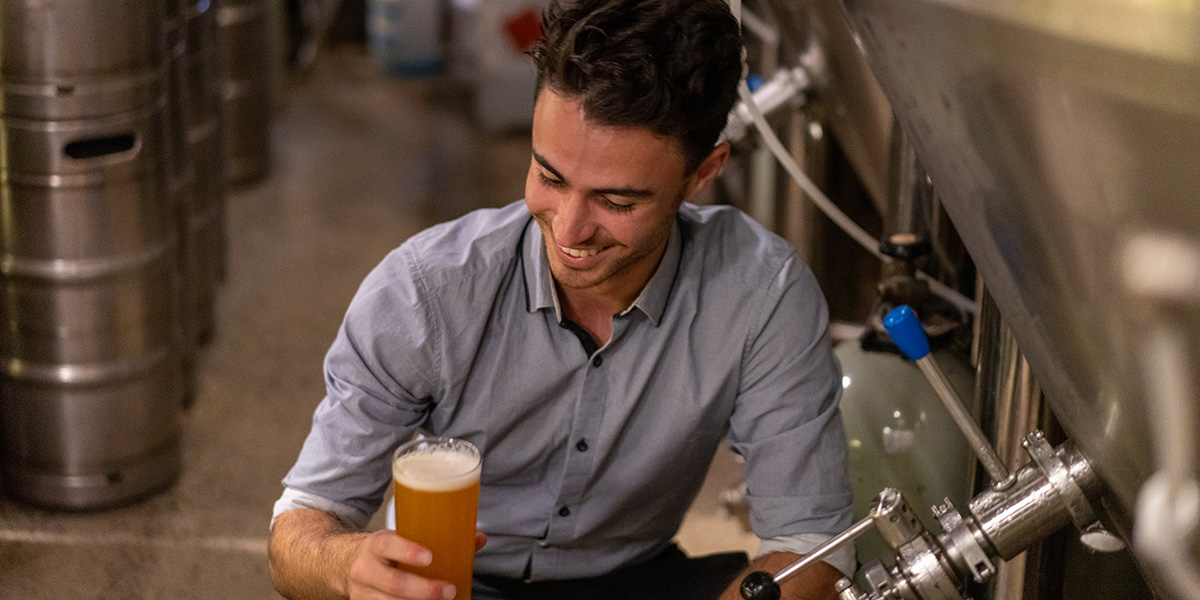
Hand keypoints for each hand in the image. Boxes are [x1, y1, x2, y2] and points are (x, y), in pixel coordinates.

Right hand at [345, 531, 487, 599]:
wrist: (345, 563)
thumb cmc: (384, 551)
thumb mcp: (401, 538)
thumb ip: (436, 539)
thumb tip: (478, 539)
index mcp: (376, 545)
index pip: (388, 545)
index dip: (408, 551)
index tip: (430, 557)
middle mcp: (365, 569)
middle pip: (394, 583)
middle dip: (424, 590)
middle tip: (449, 590)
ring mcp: (363, 593)